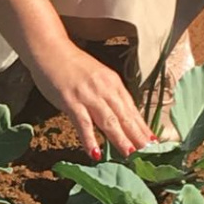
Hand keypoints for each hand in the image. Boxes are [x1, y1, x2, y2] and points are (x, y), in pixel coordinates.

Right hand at [29, 43, 154, 159]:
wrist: (50, 49)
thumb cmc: (71, 65)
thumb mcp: (97, 77)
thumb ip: (107, 94)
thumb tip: (118, 115)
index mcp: (113, 83)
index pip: (132, 108)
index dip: (143, 127)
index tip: (154, 143)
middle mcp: (104, 89)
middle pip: (124, 116)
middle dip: (138, 136)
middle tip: (149, 153)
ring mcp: (88, 95)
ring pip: (108, 120)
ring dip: (120, 139)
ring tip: (130, 154)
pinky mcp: (71, 101)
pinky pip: (83, 123)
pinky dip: (89, 138)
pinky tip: (94, 153)